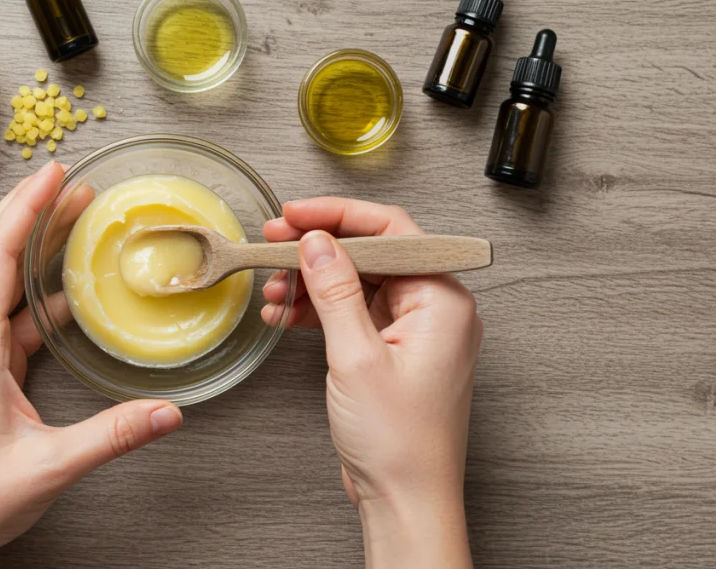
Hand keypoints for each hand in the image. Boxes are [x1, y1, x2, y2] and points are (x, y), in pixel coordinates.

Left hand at [0, 162, 183, 568]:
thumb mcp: (50, 466)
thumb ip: (114, 435)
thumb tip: (167, 412)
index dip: (25, 207)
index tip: (53, 172)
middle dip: (30, 212)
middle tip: (71, 183)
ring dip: (28, 247)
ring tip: (71, 220)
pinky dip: (28, 294)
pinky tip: (63, 291)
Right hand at [262, 198, 480, 568]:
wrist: (406, 500)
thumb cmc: (400, 443)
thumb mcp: (356, 357)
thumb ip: (335, 291)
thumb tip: (317, 242)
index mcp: (443, 300)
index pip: (392, 231)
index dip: (338, 216)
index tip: (294, 214)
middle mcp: (434, 309)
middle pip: (372, 253)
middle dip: (318, 248)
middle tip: (273, 243)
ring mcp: (414, 331)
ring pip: (357, 282)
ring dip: (312, 281)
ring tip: (272, 287)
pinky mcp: (393, 351)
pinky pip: (353, 312)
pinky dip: (318, 310)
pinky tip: (285, 312)